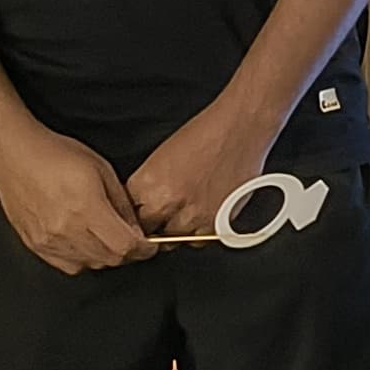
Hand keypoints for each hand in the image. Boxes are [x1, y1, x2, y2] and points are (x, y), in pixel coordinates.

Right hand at [0, 126, 156, 273]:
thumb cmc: (56, 155)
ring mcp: (49, 240)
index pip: (124, 245)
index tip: (149, 245)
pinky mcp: (35, 244)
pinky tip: (85, 242)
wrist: (14, 155)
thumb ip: (121, 203)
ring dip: (105, 257)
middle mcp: (66, 229)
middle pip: (109, 259)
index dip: (143, 249)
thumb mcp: (102, 169)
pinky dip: (82, 259)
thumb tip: (136, 228)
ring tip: (107, 238)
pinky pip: (67, 265)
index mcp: (86, 207)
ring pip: (89, 265)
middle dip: (127, 253)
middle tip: (132, 241)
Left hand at [126, 102, 277, 240]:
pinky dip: (199, 231)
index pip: (127, 214)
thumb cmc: (205, 133)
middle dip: (152, 225)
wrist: (241, 128)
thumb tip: (141, 204)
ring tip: (186, 210)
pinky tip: (203, 212)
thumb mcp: (161, 155)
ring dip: (176, 230)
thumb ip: (148, 185)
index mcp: (149, 184)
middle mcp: (169, 203)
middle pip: (148, 232)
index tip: (140, 213)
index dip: (134, 214)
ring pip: (174, 240)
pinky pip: (200, 241)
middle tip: (161, 214)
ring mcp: (194, 216)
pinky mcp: (217, 224)